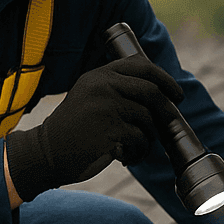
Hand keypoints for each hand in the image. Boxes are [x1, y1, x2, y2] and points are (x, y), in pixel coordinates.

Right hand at [5, 54, 183, 199]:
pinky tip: (126, 158)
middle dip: (167, 111)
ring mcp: (106, 106)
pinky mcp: (110, 129)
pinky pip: (140, 139)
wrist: (46, 153)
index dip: (164, 79)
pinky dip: (138, 153)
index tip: (176, 95)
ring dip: (148, 139)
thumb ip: (116, 89)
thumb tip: (161, 96)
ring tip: (135, 148)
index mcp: (99, 75)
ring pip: (148, 119)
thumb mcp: (89, 97)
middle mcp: (102, 86)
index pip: (140, 65)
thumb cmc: (73, 131)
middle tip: (170, 125)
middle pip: (151, 91)